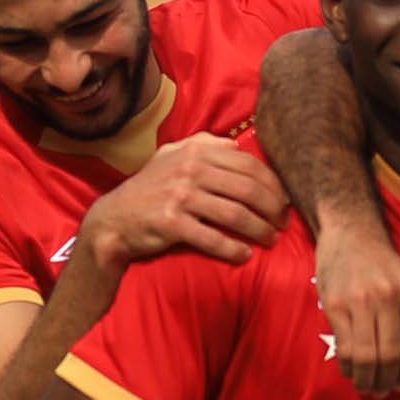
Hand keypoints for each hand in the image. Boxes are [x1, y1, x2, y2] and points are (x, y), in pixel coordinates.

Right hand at [79, 135, 286, 268]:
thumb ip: (202, 145)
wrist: (114, 219)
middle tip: (283, 223)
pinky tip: (245, 255)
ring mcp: (180, 196)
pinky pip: (212, 238)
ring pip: (235, 214)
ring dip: (259, 230)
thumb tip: (235, 144)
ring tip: (271, 240)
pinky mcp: (171, 223)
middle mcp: (189, 170)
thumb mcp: (170, 156)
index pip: (247, 165)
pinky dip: (233, 249)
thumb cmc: (148, 188)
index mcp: (195, 152)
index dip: (273, 184)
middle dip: (272, 208)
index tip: (285, 200)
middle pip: (247, 189)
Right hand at [313, 222, 399, 396]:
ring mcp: (361, 299)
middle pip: (393, 355)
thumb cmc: (385, 269)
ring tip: (369, 386)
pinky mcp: (336, 305)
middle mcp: (391, 294)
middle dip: (389, 381)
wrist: (351, 234)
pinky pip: (346, 348)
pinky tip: (352, 371)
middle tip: (384, 391)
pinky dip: (350, 368)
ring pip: (368, 356)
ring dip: (368, 380)